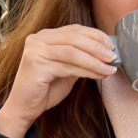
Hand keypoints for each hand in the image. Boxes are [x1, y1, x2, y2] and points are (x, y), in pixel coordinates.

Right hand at [0, 25, 116, 137]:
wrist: (24, 107)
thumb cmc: (44, 90)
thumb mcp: (66, 70)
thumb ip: (79, 59)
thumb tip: (104, 54)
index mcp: (45, 36)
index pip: (74, 30)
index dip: (95, 35)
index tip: (111, 45)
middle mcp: (39, 39)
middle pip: (75, 38)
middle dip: (97, 47)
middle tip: (113, 57)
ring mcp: (36, 50)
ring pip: (73, 52)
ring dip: (95, 60)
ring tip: (109, 68)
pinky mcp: (37, 64)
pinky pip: (68, 66)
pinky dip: (87, 70)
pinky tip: (98, 75)